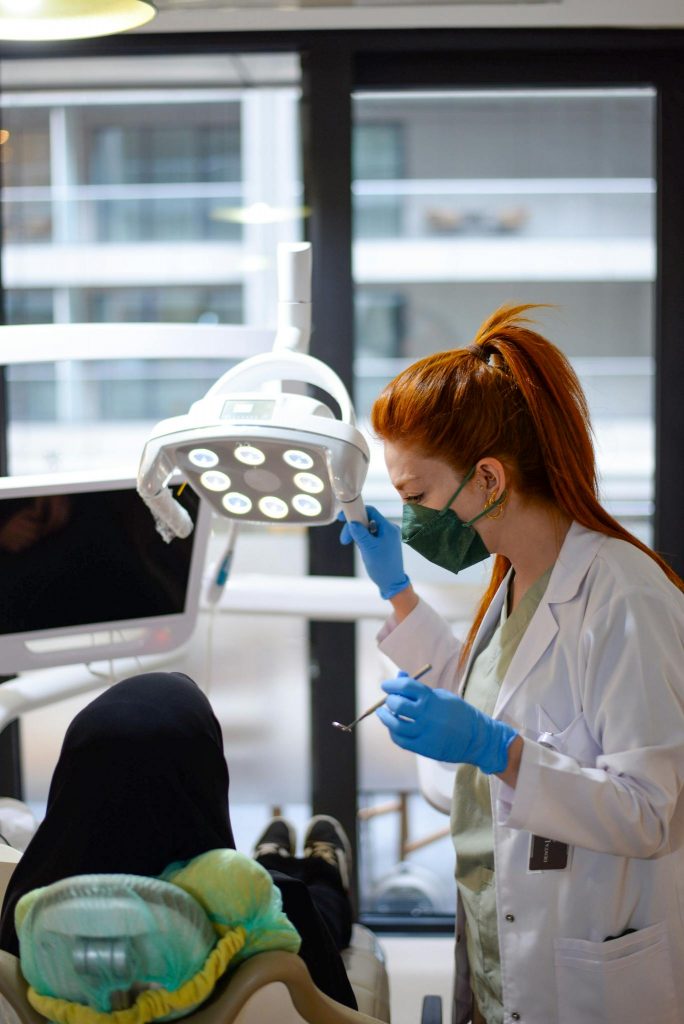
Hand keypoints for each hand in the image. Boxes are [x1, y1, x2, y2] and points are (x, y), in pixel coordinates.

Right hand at [338, 505, 409, 599]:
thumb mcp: (368, 549)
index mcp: (388, 528)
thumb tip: (352, 522)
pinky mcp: (384, 543)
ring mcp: (387, 536)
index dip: (355, 512)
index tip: (341, 519)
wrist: (392, 583)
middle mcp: (389, 529)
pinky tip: (362, 550)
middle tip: (345, 540)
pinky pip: (371, 536)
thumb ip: (360, 533)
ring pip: (368, 528)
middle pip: (368, 520)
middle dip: (354, 528)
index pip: (371, 511)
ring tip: (357, 548)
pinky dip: (363, 540)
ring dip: (358, 535)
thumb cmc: (382, 567)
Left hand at [376, 672, 517, 773]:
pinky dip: (393, 732)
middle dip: (389, 700)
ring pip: (395, 724)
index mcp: (432, 699)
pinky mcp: (424, 748)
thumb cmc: (458, 713)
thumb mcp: (441, 695)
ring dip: (385, 717)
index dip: (392, 684)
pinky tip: (393, 727)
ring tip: (383, 713)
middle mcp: (427, 715)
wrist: (477, 738)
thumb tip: (399, 675)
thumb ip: (419, 689)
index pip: (405, 686)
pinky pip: (401, 740)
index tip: (386, 685)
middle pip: (398, 705)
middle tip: (389, 699)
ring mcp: (425, 733)